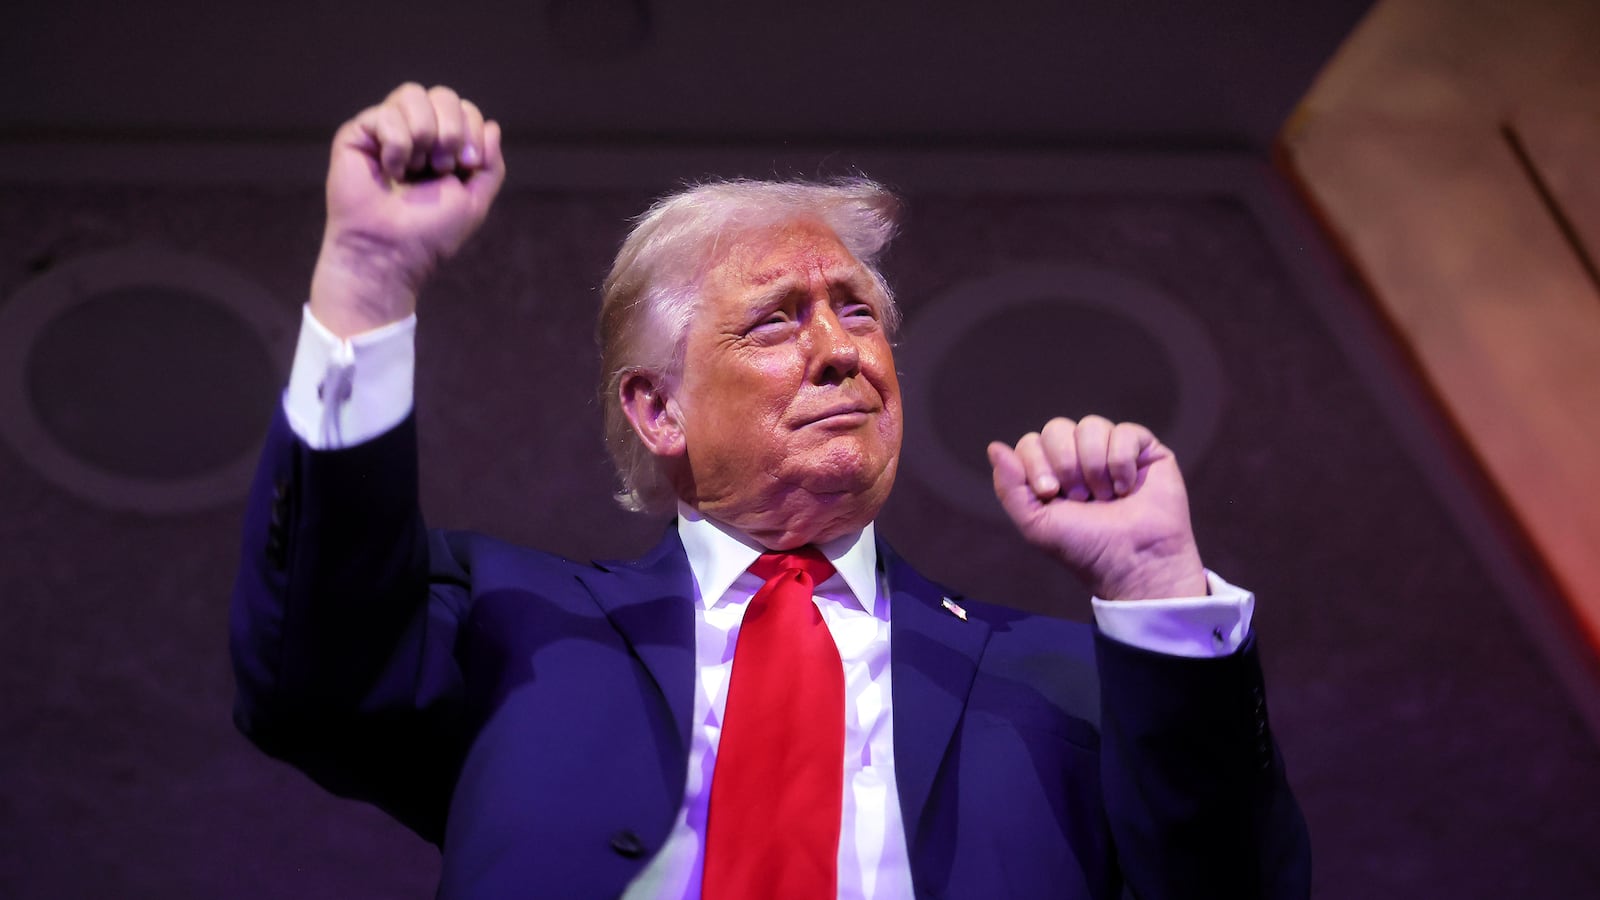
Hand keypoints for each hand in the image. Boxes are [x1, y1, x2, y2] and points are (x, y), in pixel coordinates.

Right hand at [309, 83, 506, 337]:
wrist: (390, 253)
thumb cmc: (429, 234)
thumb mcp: (475, 201)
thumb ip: (490, 164)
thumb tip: (491, 125)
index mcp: (442, 147)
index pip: (464, 108)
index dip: (472, 129)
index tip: (468, 166)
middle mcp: (414, 134)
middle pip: (442, 94)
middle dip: (452, 129)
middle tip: (442, 167)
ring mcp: (384, 132)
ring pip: (412, 93)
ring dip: (424, 134)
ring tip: (415, 169)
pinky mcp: (357, 135)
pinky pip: (385, 114)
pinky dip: (396, 146)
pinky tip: (389, 173)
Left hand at [987, 415, 1205, 600]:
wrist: (1134, 562)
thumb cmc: (1085, 547)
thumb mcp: (1036, 523)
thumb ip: (1010, 487)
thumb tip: (994, 447)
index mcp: (1051, 471)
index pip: (1030, 442)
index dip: (1036, 463)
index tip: (1050, 493)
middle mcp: (1080, 456)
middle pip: (1057, 428)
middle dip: (1065, 462)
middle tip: (1079, 497)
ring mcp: (1111, 450)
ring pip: (1091, 426)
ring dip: (1094, 465)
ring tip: (1106, 496)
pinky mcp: (1144, 450)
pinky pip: (1124, 432)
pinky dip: (1121, 463)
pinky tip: (1127, 488)